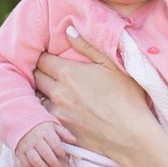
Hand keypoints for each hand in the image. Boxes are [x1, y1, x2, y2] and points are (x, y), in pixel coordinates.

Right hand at [13, 121, 74, 166]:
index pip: (55, 144)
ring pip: (35, 160)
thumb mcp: (54, 126)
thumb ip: (64, 133)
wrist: (22, 122)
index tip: (63, 156)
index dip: (61, 152)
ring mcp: (26, 145)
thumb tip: (74, 140)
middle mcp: (35, 138)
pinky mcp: (19, 151)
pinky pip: (25, 163)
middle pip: (46, 154)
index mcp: (45, 131)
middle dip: (54, 163)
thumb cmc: (42, 126)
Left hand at [34, 28, 160, 159]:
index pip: (42, 59)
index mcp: (69, 73)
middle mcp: (57, 92)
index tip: (51, 57)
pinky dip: (47, 110)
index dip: (45, 56)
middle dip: (41, 72)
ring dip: (43, 92)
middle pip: (36, 77)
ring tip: (55, 90)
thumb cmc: (127, 97)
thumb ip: (88, 46)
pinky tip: (62, 109)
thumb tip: (68, 30)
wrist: (131, 136)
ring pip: (38, 97)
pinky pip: (45, 116)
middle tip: (50, 71)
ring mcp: (57, 113)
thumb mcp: (112, 65)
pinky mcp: (60, 130)